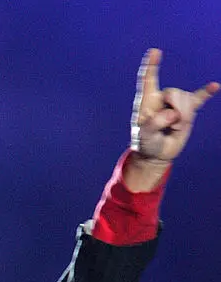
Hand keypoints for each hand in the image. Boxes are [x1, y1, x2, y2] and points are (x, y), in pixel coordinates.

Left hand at [131, 48, 217, 165]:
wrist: (157, 152)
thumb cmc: (146, 142)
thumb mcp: (144, 136)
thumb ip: (154, 124)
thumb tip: (172, 114)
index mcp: (147, 100)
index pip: (149, 79)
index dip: (151, 65)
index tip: (154, 51)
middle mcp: (163, 97)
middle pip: (173, 92)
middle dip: (174, 111)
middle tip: (167, 127)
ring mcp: (177, 102)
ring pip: (186, 101)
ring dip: (182, 119)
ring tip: (173, 129)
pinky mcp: (189, 109)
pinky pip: (200, 98)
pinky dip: (207, 92)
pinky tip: (215, 86)